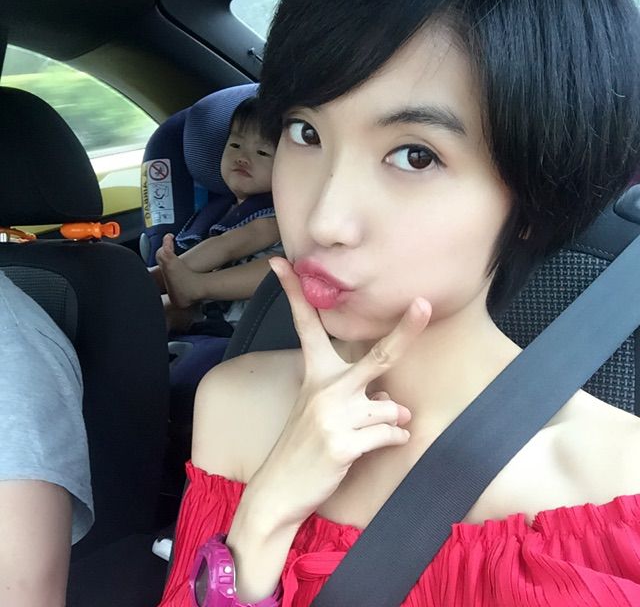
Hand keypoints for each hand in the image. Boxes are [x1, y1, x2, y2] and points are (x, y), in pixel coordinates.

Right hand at [247, 257, 431, 528]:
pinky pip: (388, 434)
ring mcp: (332, 414)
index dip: (295, 293)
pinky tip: (374, 447)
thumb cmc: (305, 445)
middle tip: (424, 304)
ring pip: (388, 407)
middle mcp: (323, 388)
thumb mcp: (319, 410)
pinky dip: (391, 440)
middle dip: (405, 331)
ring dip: (389, 421)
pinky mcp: (343, 442)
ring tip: (368, 433)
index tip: (284, 263)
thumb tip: (397, 403)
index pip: (305, 325)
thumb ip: (358, 396)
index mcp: (313, 373)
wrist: (279, 491)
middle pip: (377, 357)